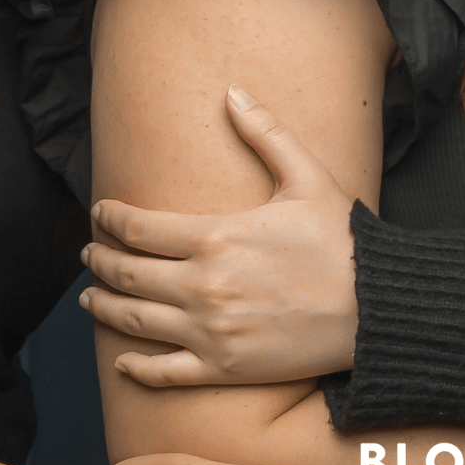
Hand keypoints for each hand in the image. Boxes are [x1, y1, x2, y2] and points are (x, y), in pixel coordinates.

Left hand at [85, 85, 359, 386]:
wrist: (376, 308)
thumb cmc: (344, 240)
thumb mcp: (307, 177)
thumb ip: (265, 134)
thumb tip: (233, 92)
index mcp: (216, 236)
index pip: (139, 227)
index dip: (110, 218)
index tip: (99, 213)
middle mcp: (203, 286)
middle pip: (127, 274)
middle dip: (99, 262)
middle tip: (88, 254)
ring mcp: (210, 331)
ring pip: (135, 321)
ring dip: (104, 307)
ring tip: (91, 299)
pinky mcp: (224, 367)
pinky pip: (164, 372)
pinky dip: (135, 368)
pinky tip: (122, 361)